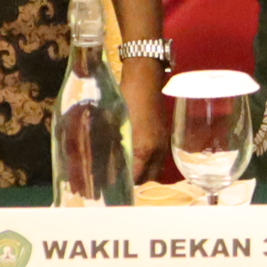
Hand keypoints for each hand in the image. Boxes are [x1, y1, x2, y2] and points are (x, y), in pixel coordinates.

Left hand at [121, 59, 169, 180]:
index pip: (135, 178)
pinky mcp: (164, 136)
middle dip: (134, 183)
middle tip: (118, 181)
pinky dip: (148, 163)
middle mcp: (157, 151)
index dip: (123, 185)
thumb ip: (111, 145)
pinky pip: (158, 158)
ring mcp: (163, 144)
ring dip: (142, 174)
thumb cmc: (127, 99)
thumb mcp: (114, 123)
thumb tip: (102, 162)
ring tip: (127, 172)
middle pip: (147, 179)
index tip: (110, 187)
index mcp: (144, 150)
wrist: (145, 79)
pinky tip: (136, 158)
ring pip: (155, 170)